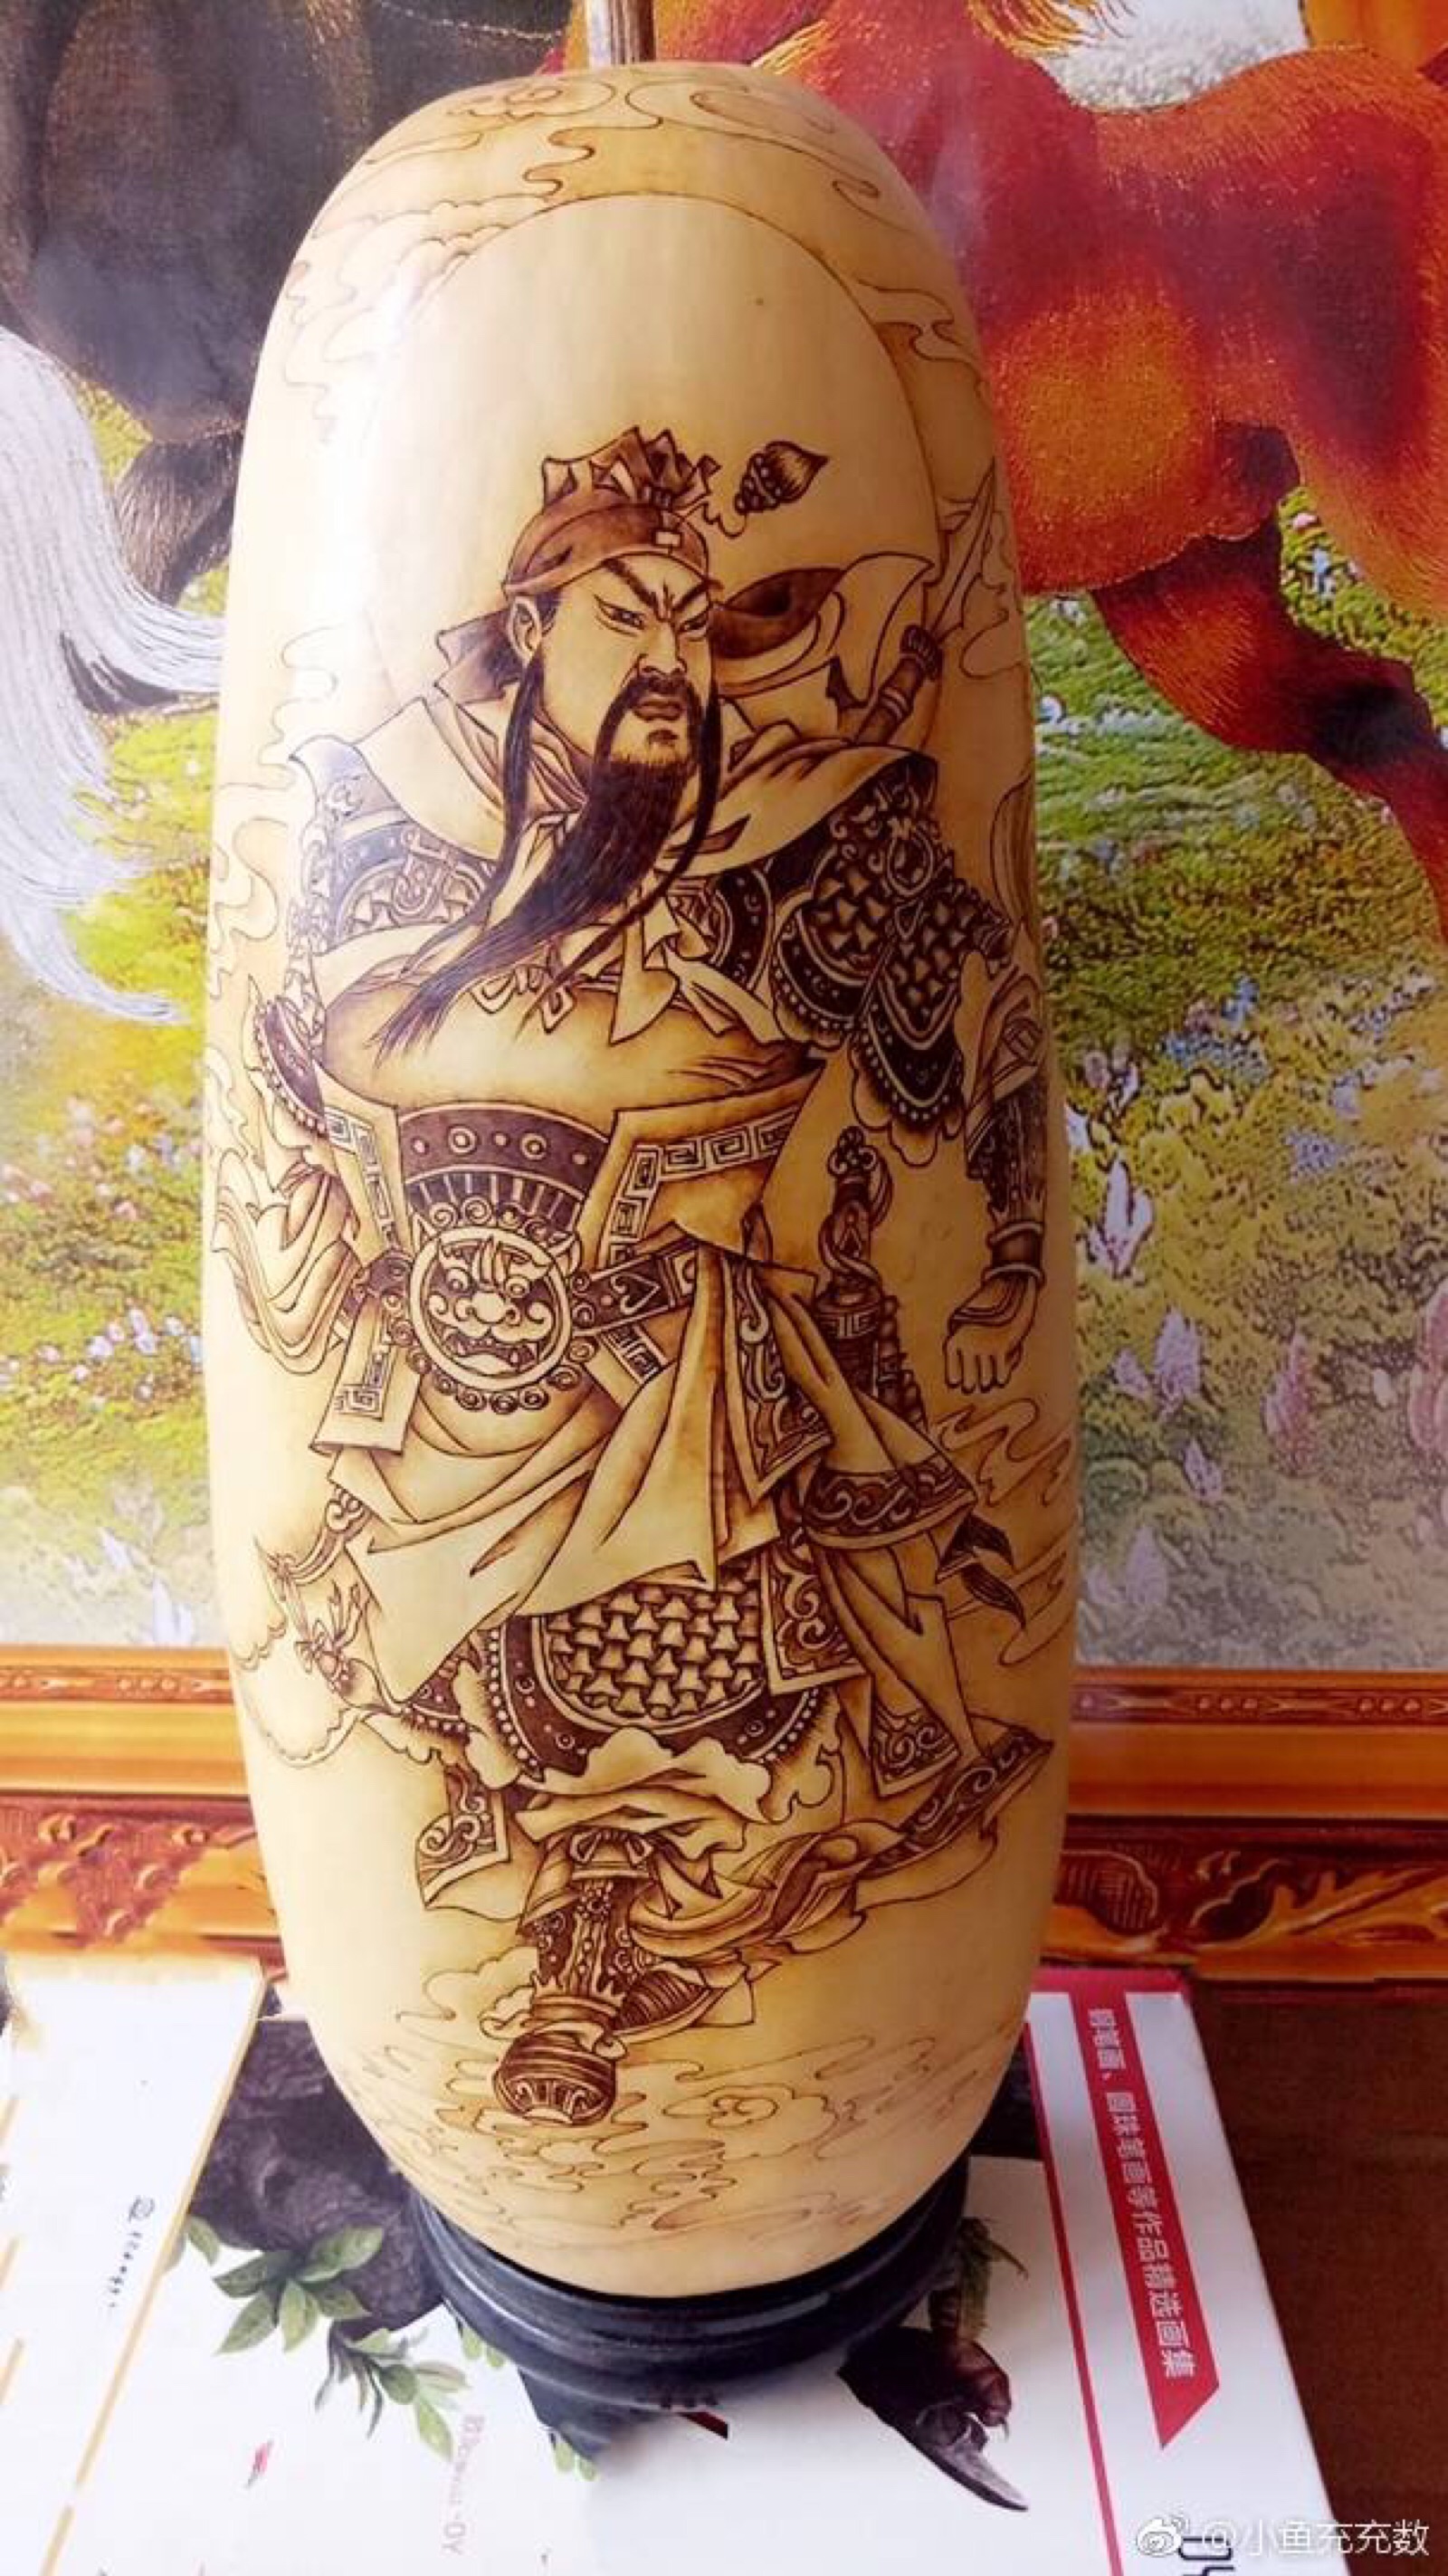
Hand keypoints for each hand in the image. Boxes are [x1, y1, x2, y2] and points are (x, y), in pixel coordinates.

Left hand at [944, 1269, 1039, 1393]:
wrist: (1008, 1285)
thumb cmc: (984, 1306)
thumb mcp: (961, 1319)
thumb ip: (958, 1341)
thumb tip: (959, 1361)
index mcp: (954, 1340)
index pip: (953, 1375)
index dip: (957, 1380)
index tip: (959, 1383)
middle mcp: (967, 1346)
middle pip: (969, 1382)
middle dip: (973, 1384)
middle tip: (976, 1385)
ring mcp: (985, 1348)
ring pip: (986, 1381)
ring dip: (988, 1382)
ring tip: (988, 1382)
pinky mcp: (1003, 1347)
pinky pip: (1002, 1375)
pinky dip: (1002, 1378)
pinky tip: (1002, 1376)